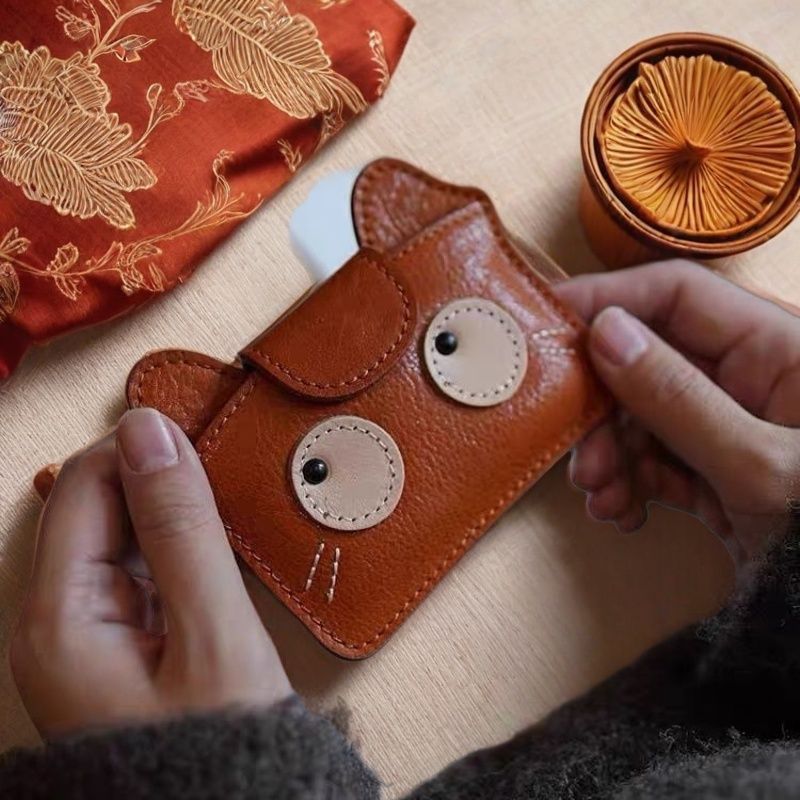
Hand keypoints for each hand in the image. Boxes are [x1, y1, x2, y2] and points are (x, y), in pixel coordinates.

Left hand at [11, 408, 291, 737]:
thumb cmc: (219, 751)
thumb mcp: (211, 631)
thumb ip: (179, 526)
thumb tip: (151, 432)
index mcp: (57, 619)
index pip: (82, 486)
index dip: (139, 447)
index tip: (201, 431)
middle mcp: (53, 622)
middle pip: (92, 506)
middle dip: (151, 477)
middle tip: (217, 469)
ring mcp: (82, 634)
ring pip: (114, 534)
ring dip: (163, 510)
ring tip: (217, 507)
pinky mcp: (114, 642)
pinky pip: (132, 568)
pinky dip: (168, 546)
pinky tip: (205, 549)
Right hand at [555, 260, 799, 565]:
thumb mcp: (755, 464)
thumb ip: (678, 397)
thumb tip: (605, 331)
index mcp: (773, 348)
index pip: (676, 295)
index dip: (608, 300)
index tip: (546, 323)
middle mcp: (745, 376)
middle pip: (644, 361)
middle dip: (601, 409)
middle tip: (578, 453)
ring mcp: (724, 423)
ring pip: (638, 414)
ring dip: (608, 454)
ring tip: (601, 497)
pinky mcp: (712, 466)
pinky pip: (651, 458)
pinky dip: (627, 482)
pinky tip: (621, 511)